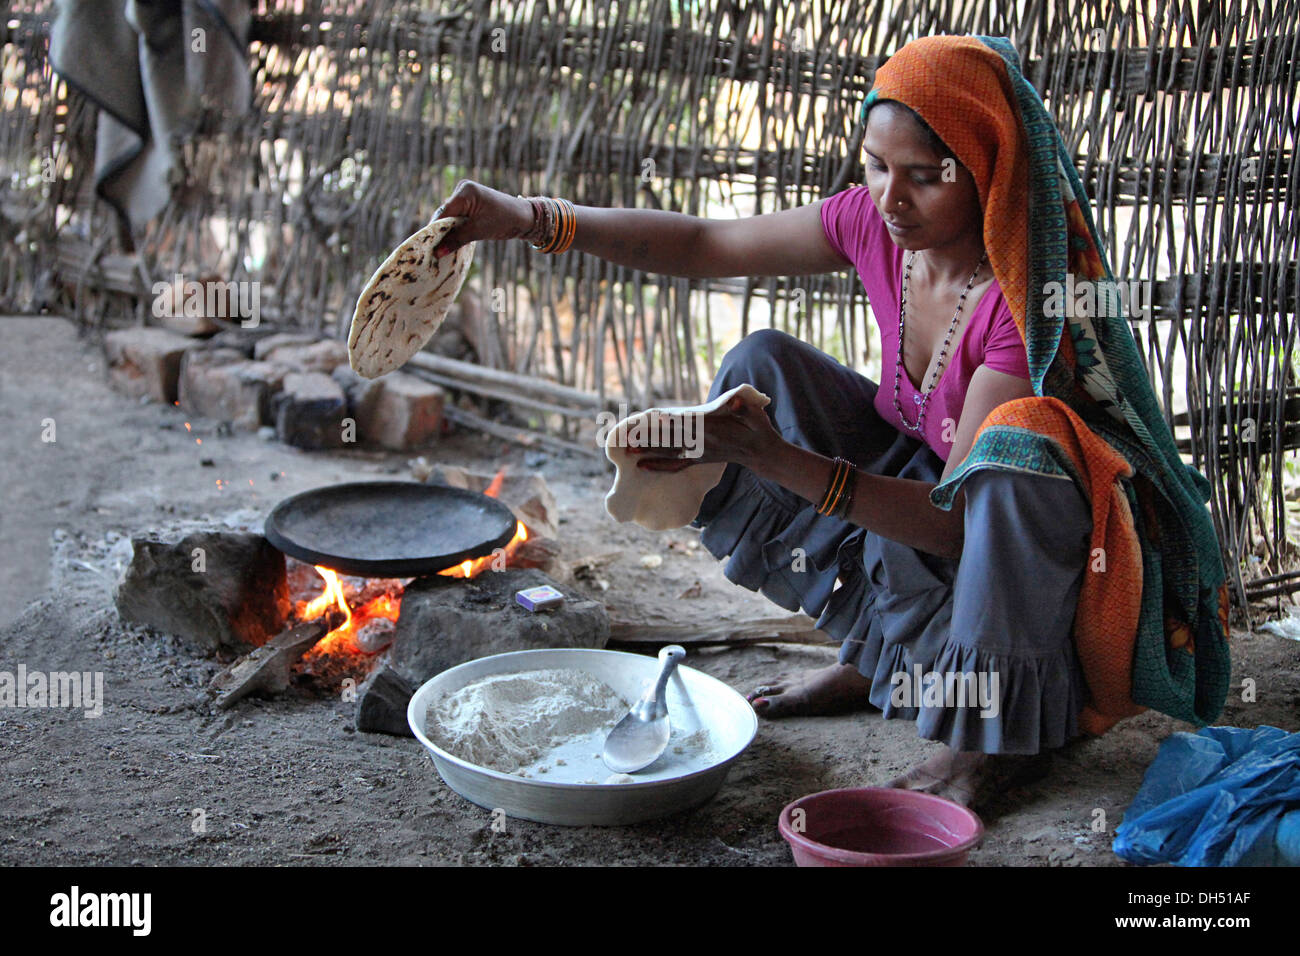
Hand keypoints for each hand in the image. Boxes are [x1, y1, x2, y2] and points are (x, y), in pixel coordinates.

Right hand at [431, 180, 532, 258]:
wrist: (523, 217)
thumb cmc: (504, 220)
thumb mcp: (479, 231)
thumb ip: (456, 240)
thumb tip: (437, 252)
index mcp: (465, 191)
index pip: (443, 213)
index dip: (434, 230)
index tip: (426, 248)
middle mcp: (462, 190)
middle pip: (444, 214)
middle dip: (439, 232)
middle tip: (431, 252)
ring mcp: (465, 196)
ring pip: (449, 217)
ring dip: (446, 232)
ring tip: (438, 250)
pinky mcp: (468, 203)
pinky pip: (456, 217)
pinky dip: (454, 229)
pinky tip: (449, 242)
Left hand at [629, 395, 783, 472]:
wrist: (761, 451)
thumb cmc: (756, 426)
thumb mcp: (754, 411)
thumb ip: (743, 404)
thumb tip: (738, 398)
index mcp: (712, 427)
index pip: (687, 422)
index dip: (671, 420)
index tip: (653, 418)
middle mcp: (702, 441)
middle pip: (671, 437)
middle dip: (650, 436)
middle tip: (628, 436)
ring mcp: (698, 452)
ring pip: (669, 451)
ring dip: (648, 451)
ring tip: (627, 450)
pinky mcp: (697, 459)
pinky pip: (675, 464)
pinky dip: (658, 464)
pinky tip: (642, 465)